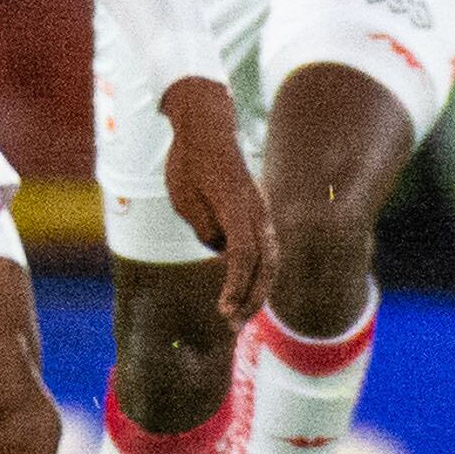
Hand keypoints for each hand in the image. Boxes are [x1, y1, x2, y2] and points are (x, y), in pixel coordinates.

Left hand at [157, 74, 270, 322]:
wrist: (207, 127)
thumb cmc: (190, 161)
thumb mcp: (184, 196)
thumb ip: (204, 226)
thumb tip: (221, 249)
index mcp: (237, 207)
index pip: (244, 256)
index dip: (236, 286)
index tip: (223, 310)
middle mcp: (257, 211)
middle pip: (266, 264)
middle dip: (252, 299)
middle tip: (233, 326)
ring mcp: (261, 211)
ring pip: (270, 259)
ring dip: (257, 290)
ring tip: (238, 317)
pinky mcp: (257, 212)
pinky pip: (264, 249)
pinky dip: (257, 274)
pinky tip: (241, 292)